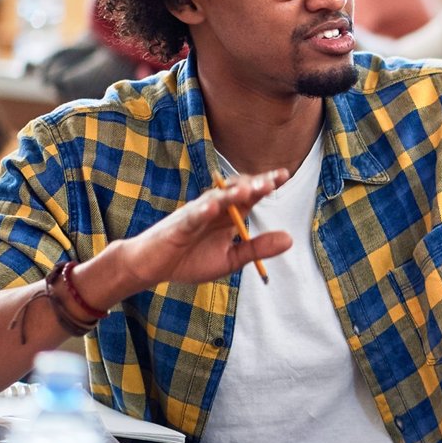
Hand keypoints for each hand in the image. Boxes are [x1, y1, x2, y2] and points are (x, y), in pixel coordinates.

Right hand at [97, 172, 293, 299]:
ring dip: (231, 195)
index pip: (250, 195)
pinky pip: (191, 217)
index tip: (284, 175)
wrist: (151, 267)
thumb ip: (257, 248)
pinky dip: (201, 212)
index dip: (265, 184)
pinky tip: (213, 208)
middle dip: (253, 185)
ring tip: (248, 190)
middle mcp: (213, 209)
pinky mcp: (178, 227)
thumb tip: (290, 238)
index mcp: (228, 215)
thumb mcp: (230, 259)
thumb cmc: (190, 260)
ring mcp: (195, 214)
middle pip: (235, 191)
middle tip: (272, 182)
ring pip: (215, 200)